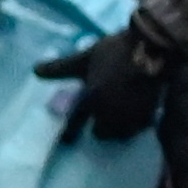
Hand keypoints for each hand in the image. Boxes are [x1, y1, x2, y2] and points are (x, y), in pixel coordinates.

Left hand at [39, 24, 172, 142]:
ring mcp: (130, 117)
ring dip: (117, 129)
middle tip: (100, 120)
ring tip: (118, 119)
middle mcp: (109, 114)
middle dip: (99, 128)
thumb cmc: (116, 51)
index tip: (67, 140)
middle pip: (101, 133)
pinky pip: (137, 129)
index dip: (70, 133)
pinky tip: (135, 115)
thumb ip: (61, 68)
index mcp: (91, 100)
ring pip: (119, 134)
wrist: (154, 47)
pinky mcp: (149, 115)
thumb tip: (34, 70)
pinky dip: (134, 125)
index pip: (76, 124)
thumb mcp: (86, 57)